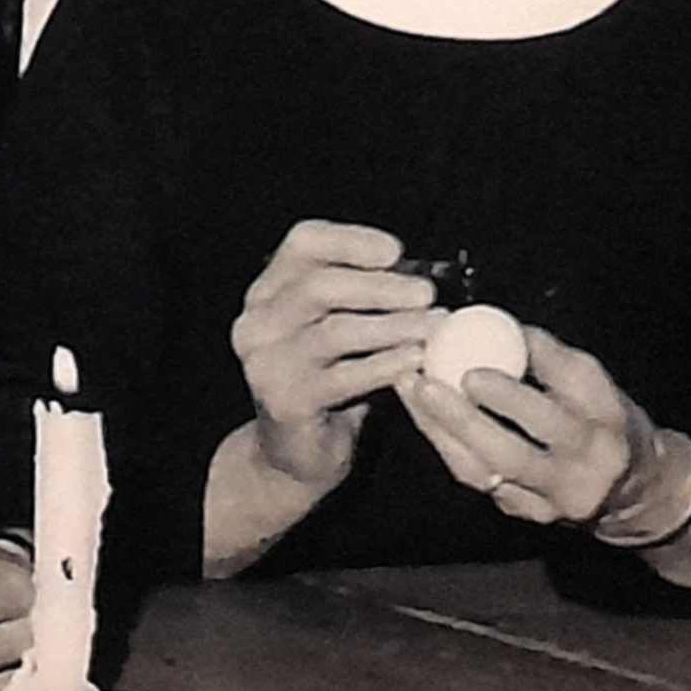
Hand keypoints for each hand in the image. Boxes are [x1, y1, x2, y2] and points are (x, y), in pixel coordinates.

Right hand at [229, 219, 435, 490]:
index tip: (395, 252)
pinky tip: (417, 360)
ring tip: (434, 326)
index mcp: (268, 294)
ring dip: (394, 326)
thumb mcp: (340, 326)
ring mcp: (266, 365)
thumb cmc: (330, 378)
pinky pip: (345, 377)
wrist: (297, 450)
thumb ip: (364, 297)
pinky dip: (387, 365)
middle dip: (380, 287)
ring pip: (335, 332)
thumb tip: (423, 276)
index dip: (350, 240)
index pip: (302, 244)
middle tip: (427, 294)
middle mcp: (256, 324)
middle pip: (318, 286)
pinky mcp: (285, 402)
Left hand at [396, 322, 661, 529]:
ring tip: (412, 389)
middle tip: (428, 383)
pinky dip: (446, 444)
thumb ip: (552, 362)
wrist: (633, 490)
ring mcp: (552, 500)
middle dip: (468, 418)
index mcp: (607, 424)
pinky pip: (478, 478)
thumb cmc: (605, 425)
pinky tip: (422, 415)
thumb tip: (504, 326)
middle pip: (517, 450)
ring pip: (487, 469)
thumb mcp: (595, 388)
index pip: (561, 404)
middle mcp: (583, 470)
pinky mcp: (527, 512)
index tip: (473, 363)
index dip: (515, 382)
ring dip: (442, 429)